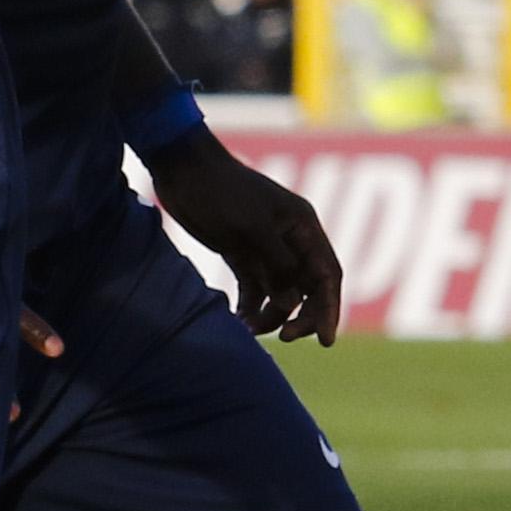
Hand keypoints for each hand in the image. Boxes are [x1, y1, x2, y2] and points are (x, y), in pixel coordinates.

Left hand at [150, 131, 342, 341]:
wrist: (181, 170)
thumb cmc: (220, 190)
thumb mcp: (251, 225)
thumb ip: (275, 263)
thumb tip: (291, 302)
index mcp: (303, 227)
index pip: (327, 274)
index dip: (329, 308)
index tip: (324, 340)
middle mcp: (290, 240)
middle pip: (307, 288)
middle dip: (300, 316)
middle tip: (282, 338)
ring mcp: (264, 248)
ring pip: (280, 292)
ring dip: (271, 315)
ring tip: (249, 329)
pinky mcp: (239, 254)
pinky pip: (253, 288)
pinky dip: (250, 306)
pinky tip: (238, 321)